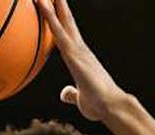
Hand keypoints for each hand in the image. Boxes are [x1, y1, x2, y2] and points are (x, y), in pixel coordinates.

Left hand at [38, 0, 129, 121]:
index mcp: (80, 58)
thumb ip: (71, 93)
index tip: (54, 6)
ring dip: (51, 6)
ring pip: (61, 22)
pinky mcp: (73, 54)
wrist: (112, 105)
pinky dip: (49, 18)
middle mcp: (80, 49)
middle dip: (58, 5)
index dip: (61, 20)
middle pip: (66, 22)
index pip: (67, 34)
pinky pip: (58, 32)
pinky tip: (43, 5)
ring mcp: (77, 50)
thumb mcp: (80, 98)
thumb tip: (64, 93)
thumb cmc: (98, 104)